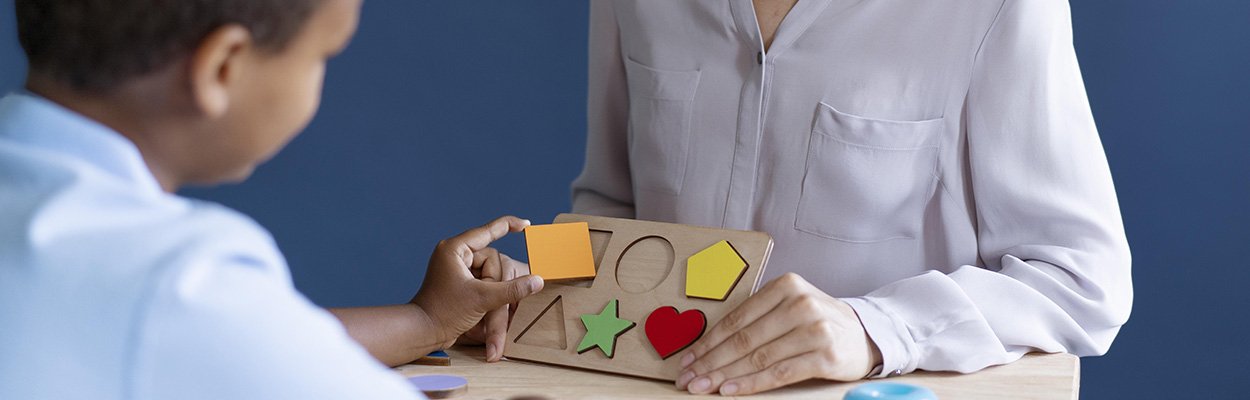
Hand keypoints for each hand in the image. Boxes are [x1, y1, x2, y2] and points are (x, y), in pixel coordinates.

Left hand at [411, 216, 544, 354]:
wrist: (424, 332)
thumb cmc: (444, 313)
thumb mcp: (482, 299)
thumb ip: (513, 289)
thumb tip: (538, 281)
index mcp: (455, 249)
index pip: (487, 232)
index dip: (508, 225)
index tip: (525, 225)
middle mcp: (455, 255)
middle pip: (492, 262)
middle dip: (495, 284)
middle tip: (488, 302)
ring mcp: (457, 269)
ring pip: (490, 275)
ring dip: (492, 293)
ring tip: (481, 310)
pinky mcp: (459, 283)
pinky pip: (483, 284)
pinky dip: (488, 296)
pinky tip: (482, 310)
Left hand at [676, 273, 881, 395]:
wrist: (865, 335)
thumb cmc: (816, 322)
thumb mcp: (788, 307)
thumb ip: (756, 318)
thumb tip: (708, 346)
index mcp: (786, 286)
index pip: (737, 318)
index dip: (708, 342)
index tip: (687, 359)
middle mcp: (801, 304)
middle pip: (744, 339)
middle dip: (710, 362)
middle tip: (688, 379)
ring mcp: (815, 329)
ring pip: (759, 357)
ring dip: (725, 375)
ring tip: (703, 387)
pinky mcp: (826, 355)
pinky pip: (780, 372)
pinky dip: (752, 383)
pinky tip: (731, 390)